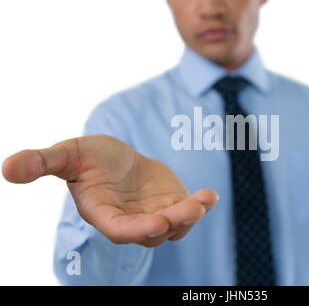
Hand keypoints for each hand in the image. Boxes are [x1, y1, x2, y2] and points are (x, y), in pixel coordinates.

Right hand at [2, 134, 218, 246]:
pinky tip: (211, 195)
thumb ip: (42, 163)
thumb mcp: (67, 154)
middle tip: (190, 209)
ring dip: (191, 214)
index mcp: (104, 214)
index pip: (120, 230)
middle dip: (172, 223)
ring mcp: (154, 215)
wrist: (118, 158)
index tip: (157, 223)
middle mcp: (131, 221)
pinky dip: (202, 204)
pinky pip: (189, 210)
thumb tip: (7, 168)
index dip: (138, 229)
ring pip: (176, 225)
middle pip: (154, 231)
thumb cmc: (90, 158)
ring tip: (204, 199)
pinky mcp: (173, 205)